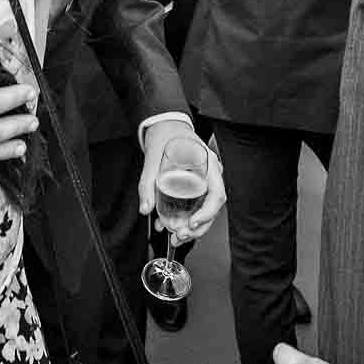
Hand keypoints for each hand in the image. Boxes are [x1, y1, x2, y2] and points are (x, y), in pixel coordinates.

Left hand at [137, 122, 224, 241]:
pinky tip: (169, 225)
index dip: (207, 213)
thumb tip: (145, 209)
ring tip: (175, 237)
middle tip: (180, 236)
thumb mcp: (153, 159)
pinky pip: (196, 204)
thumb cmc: (165, 135)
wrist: (164, 126)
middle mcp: (211, 174)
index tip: (193, 223)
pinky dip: (185, 217)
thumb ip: (147, 184)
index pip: (217, 194)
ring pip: (205, 209)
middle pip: (212, 207)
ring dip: (192, 227)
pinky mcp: (196, 185)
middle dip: (198, 227)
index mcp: (208, 164)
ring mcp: (205, 180)